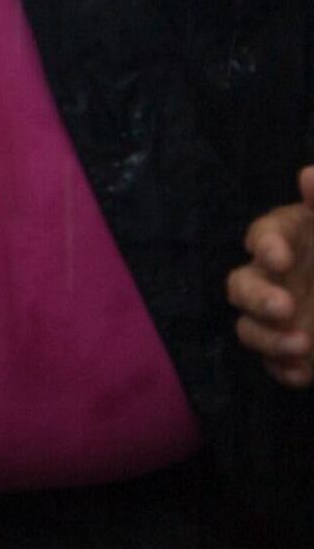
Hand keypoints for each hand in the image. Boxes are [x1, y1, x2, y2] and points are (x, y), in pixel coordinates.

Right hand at [227, 168, 313, 387]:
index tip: (279, 257)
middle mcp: (278, 277)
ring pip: (248, 327)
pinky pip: (273, 364)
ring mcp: (282, 317)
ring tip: (304, 345)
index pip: (265, 234)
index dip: (266, 244)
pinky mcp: (291, 351)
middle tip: (284, 308)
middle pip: (241, 284)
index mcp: (295, 240)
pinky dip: (284, 370)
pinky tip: (305, 374)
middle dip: (256, 297)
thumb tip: (307, 175)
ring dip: (268, 338)